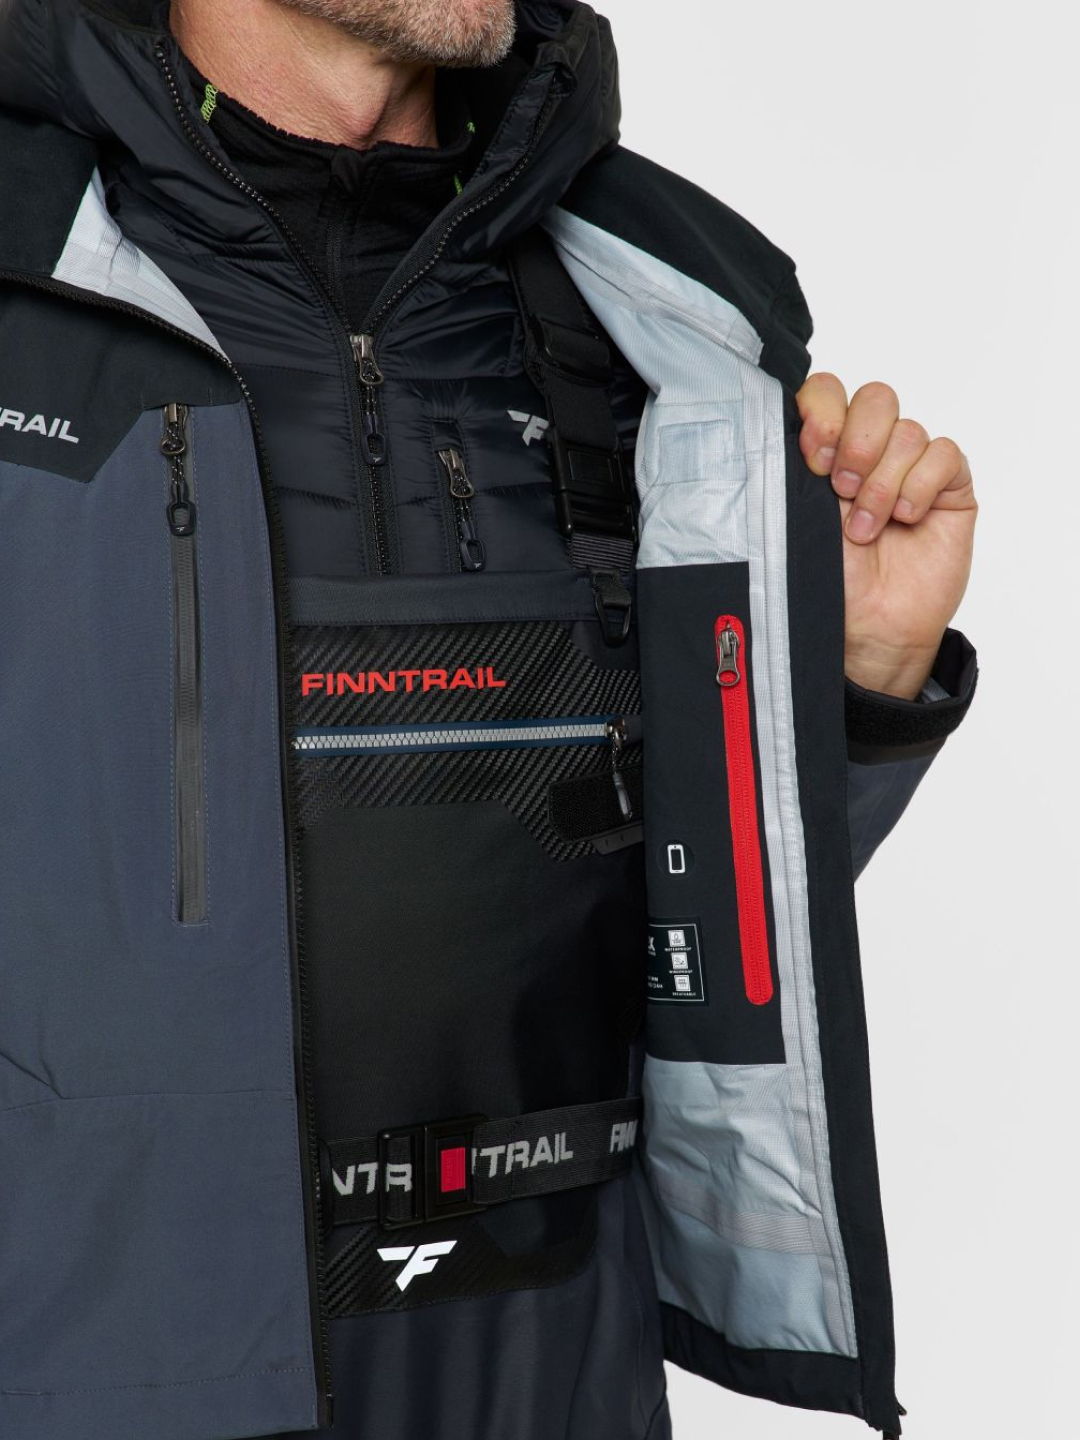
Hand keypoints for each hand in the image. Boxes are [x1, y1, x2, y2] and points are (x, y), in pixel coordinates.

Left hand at [796, 374, 976, 699]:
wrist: (869, 628)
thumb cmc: (830, 579)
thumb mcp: (799, 517)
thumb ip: (797, 468)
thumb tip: (787, 424)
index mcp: (828, 450)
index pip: (828, 392)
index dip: (824, 412)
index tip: (813, 456)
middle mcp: (871, 451)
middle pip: (876, 398)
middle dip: (857, 442)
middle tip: (841, 490)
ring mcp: (911, 467)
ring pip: (908, 431)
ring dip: (883, 483)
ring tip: (868, 528)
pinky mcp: (948, 486)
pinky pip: (943, 454)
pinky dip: (921, 485)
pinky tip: (907, 518)